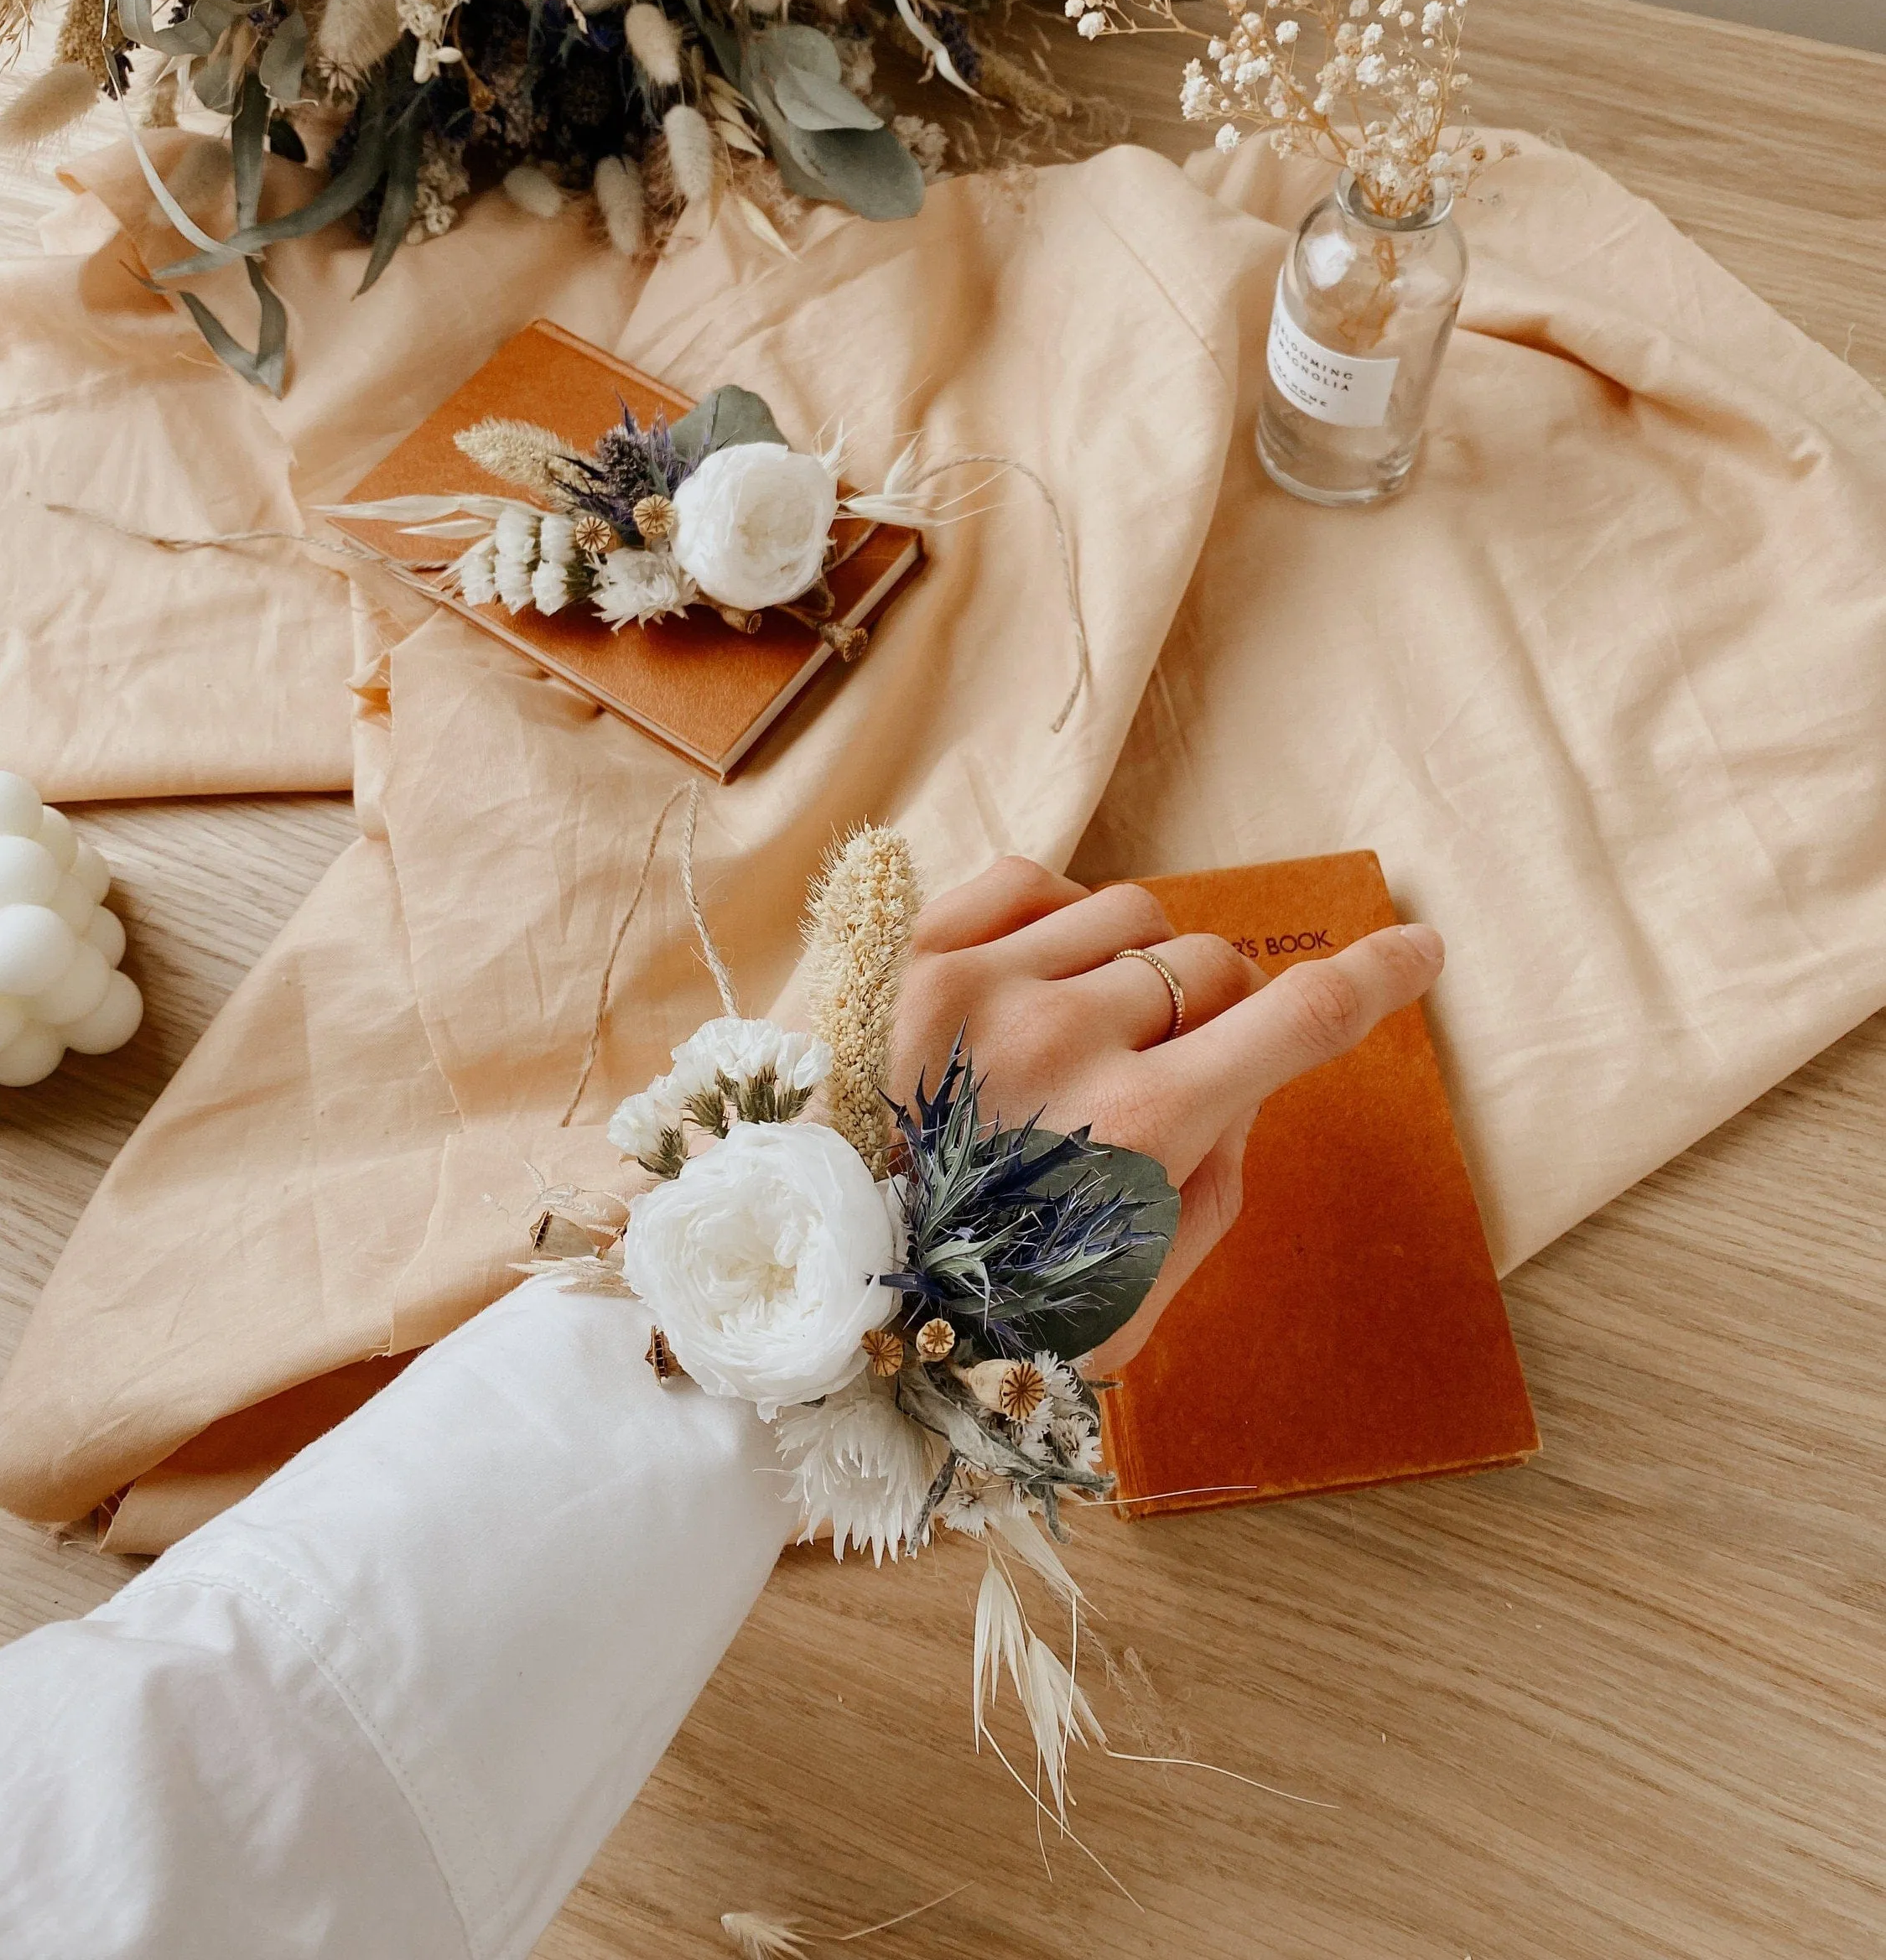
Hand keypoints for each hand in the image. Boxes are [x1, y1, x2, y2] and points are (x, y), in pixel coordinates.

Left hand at [890, 856, 1444, 1371]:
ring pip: (1129, 914)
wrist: (771, 1282)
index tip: (1419, 947)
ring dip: (1133, 966)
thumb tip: (1246, 1091)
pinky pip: (1031, 879)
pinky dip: (1056, 917)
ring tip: (1076, 1034)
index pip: (1295, 1023)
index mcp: (1134, 1134)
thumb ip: (1210, 1194)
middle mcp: (1066, 1036)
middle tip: (1160, 1072)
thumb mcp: (1119, 1304)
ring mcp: (978, 980)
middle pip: (1213, 966)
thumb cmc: (955, 1312)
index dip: (1375, 979)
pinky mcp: (902, 949)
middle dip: (1214, 1013)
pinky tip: (1030, 976)